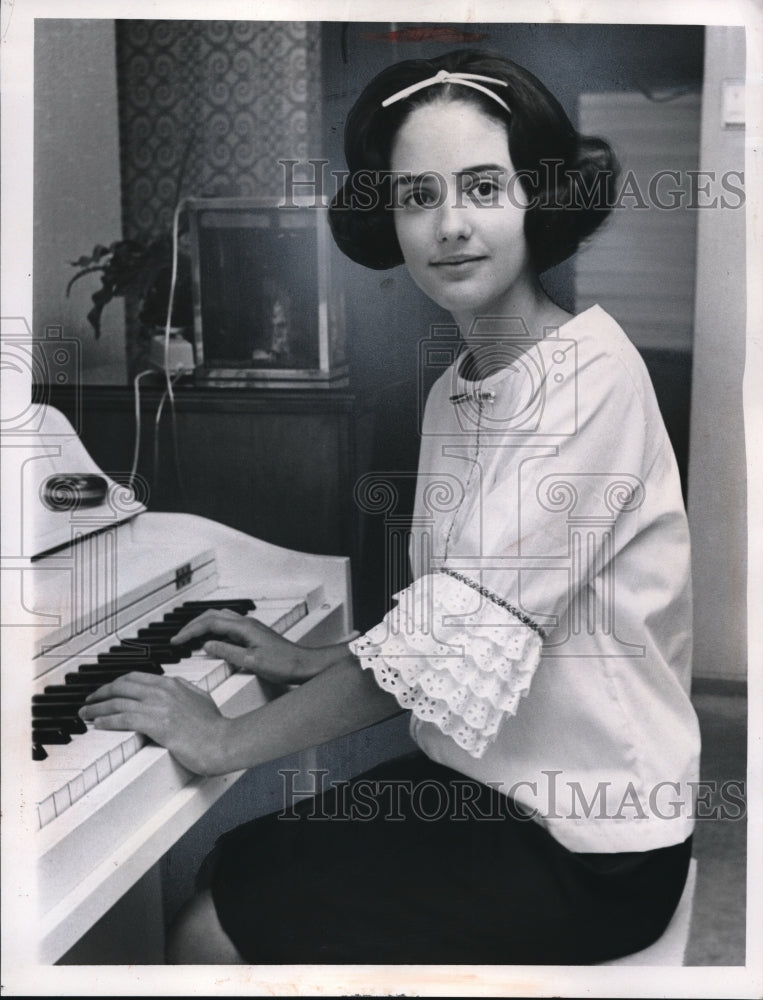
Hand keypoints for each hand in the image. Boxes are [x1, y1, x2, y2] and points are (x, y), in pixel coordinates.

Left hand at [78, 672, 230, 775]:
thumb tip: (176, 686)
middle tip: (89, 700)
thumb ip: (185, 690)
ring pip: (118, 701)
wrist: (223, 741)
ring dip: (97, 707)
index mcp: (173, 684)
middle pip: (122, 685)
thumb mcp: (201, 698)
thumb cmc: (215, 726)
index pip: (137, 677)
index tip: (107, 690)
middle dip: (101, 692)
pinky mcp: (156, 724)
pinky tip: (98, 723)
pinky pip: (123, 718)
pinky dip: (107, 720)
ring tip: (86, 713)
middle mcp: (163, 691)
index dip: (117, 683)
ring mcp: (159, 706)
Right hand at [170, 609, 321, 684]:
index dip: (190, 631)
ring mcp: (250, 627)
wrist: (303, 664)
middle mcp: (246, 623)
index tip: (177, 640)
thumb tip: (207, 645)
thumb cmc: (283, 664)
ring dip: (203, 625)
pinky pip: (228, 626)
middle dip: (192, 625)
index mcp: (243, 627)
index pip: (209, 623)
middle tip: (178, 637)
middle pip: (212, 616)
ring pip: (220, 618)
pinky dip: (214, 630)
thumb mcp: (251, 662)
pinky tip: (211, 640)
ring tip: (189, 637)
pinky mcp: (253, 634)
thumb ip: (227, 652)